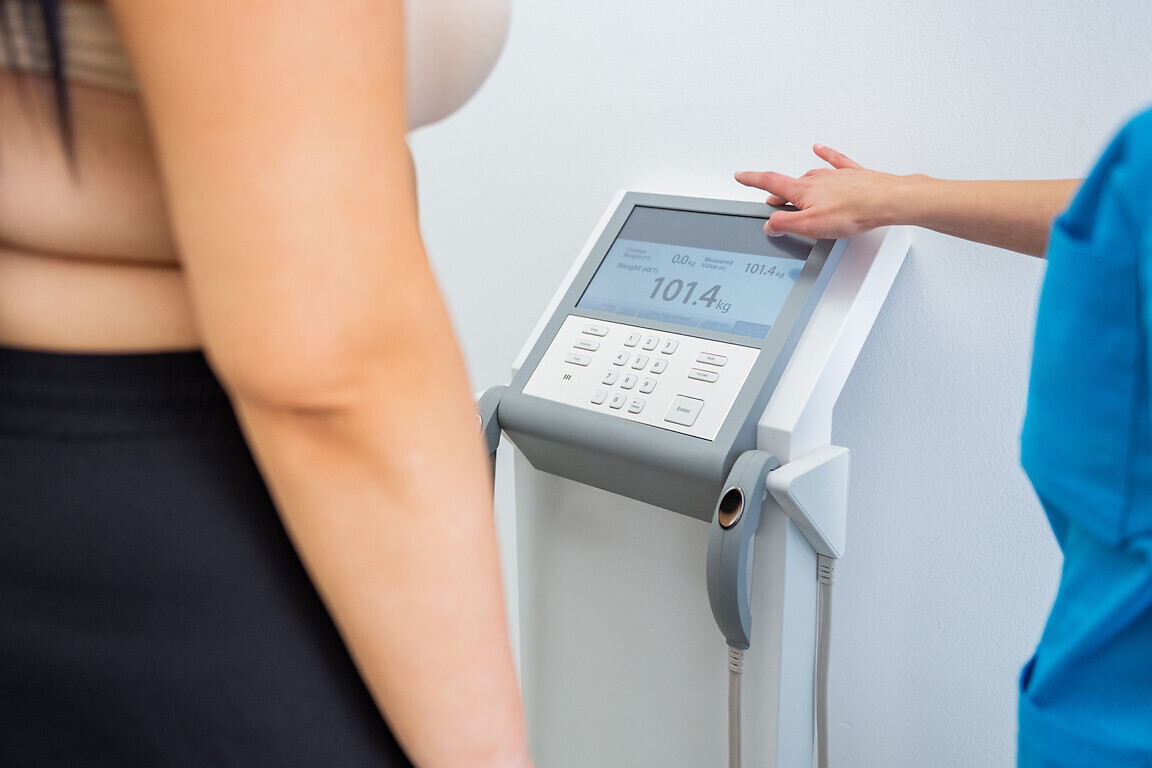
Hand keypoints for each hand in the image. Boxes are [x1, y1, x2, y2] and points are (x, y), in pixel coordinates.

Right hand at [735, 144, 899, 238]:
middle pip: (790, 184)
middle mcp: (816, 179)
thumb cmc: (852, 212)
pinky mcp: (853, 174)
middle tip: (770, 201)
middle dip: (778, 193)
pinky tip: (820, 149)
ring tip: (794, 193)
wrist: (886, 200)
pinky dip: (825, 154)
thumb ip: (785, 224)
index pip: (770, 182)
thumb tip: (769, 223)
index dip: (752, 180)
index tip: (740, 175)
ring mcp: (835, 175)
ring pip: (810, 177)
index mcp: (803, 190)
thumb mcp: (810, 226)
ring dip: (799, 184)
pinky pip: (835, 160)